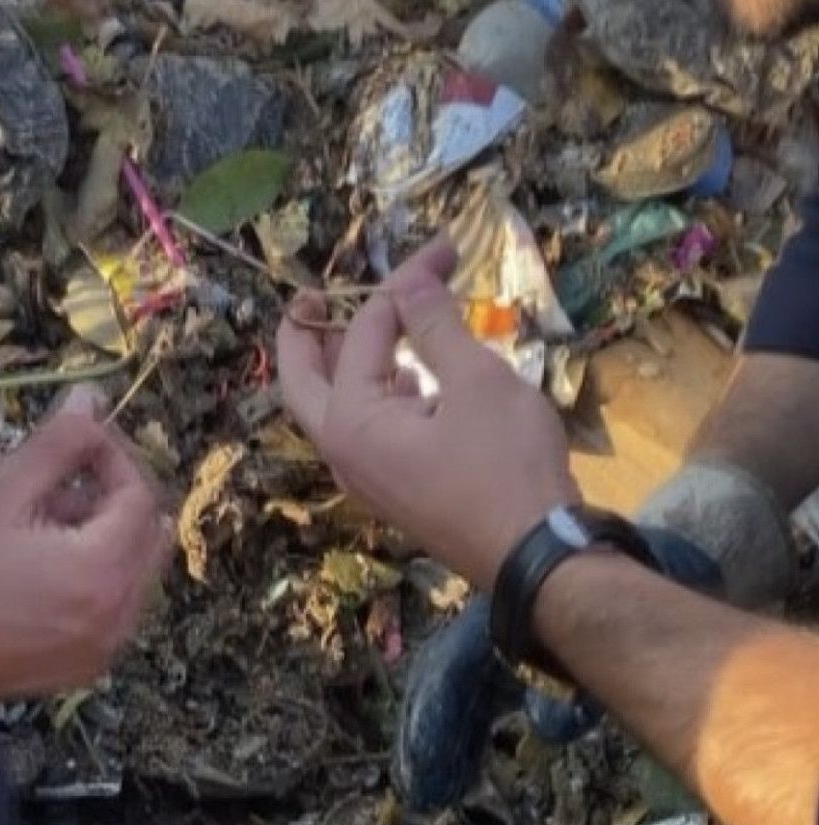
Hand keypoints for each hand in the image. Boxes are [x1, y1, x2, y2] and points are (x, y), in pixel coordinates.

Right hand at [0, 411, 170, 700]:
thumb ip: (54, 445)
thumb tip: (91, 398)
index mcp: (103, 569)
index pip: (139, 494)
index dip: (114, 456)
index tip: (77, 437)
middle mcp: (122, 613)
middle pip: (149, 532)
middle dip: (116, 492)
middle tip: (65, 474)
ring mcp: (108, 645)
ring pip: (137, 569)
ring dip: (108, 533)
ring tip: (46, 519)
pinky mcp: (89, 665)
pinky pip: (117, 605)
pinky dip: (99, 573)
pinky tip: (47, 563)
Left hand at [276, 239, 579, 587]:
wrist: (536, 556)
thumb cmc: (506, 465)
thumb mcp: (476, 382)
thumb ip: (436, 326)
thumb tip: (410, 277)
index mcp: (350, 421)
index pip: (364, 333)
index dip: (402, 285)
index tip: (442, 251)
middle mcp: (343, 452)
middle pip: (304, 382)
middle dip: (305, 335)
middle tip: (314, 297)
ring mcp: (367, 477)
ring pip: (335, 408)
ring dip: (342, 364)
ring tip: (362, 325)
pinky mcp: (395, 490)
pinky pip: (367, 431)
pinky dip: (374, 394)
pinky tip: (406, 376)